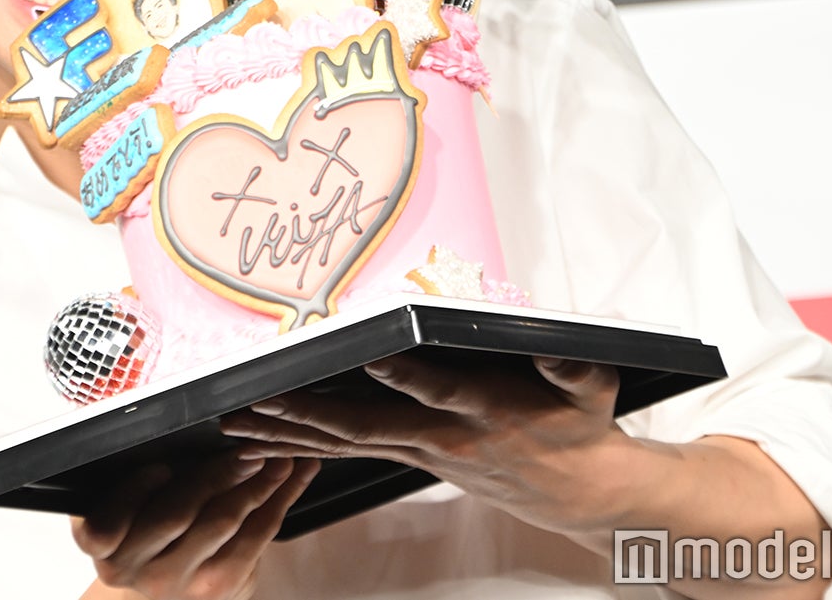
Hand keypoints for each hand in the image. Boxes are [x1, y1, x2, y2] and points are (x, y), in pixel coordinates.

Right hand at [73, 455, 320, 599]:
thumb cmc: (150, 534)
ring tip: (278, 456)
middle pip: (176, 516)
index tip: (160, 467)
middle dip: (214, 476)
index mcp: (104, 547)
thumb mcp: (127, 509)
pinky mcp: (221, 586)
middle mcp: (137, 570)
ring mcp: (180, 582)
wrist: (169, 588)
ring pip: (222, 523)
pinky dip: (279, 500)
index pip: (107, 525)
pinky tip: (292, 476)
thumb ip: (137, 480)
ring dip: (257, 484)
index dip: (135, 493)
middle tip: (245, 449)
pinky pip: (255, 536)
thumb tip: (173, 425)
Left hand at [219, 353, 630, 535]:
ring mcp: (422, 451)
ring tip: (239, 423)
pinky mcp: (410, 456)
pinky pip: (348, 451)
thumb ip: (572, 361)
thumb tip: (554, 340)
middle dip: (310, 413)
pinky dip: (305, 446)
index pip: (441, 390)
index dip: (408, 376)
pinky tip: (265, 441)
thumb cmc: (580, 429)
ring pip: (347, 441)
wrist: (579, 491)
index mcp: (488, 411)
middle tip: (260, 401)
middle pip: (369, 425)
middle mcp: (445, 436)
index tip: (375, 353)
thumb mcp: (592, 388)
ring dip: (291, 432)